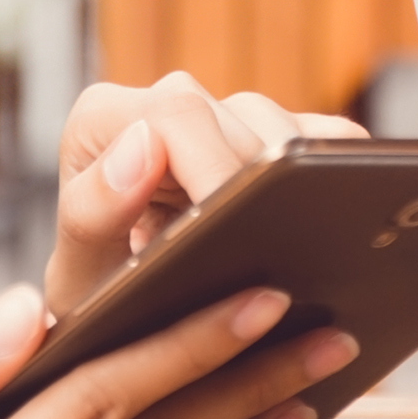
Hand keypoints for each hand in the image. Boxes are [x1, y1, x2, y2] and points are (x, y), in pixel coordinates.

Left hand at [43, 73, 363, 317]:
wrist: (123, 317)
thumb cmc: (95, 299)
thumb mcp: (80, 274)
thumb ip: (91, 213)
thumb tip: (143, 146)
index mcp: (106, 117)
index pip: (177, 114)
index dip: (215, 168)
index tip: (235, 233)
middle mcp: (170, 101)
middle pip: (246, 118)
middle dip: (266, 190)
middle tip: (276, 261)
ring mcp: (230, 114)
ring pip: (294, 130)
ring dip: (302, 191)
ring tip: (295, 255)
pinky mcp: (281, 135)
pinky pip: (331, 143)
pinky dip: (337, 182)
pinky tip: (328, 232)